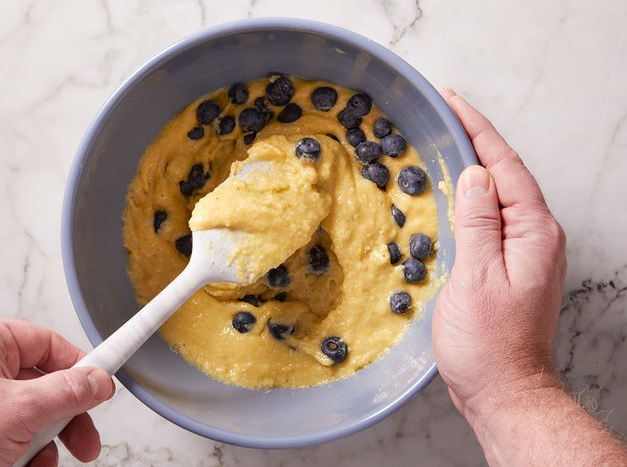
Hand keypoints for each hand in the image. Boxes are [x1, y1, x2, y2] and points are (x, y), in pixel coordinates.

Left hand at [0, 315, 114, 466]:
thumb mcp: (20, 411)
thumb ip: (69, 392)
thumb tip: (98, 382)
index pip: (49, 343)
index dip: (81, 366)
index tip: (104, 383)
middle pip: (43, 381)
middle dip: (66, 416)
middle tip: (85, 439)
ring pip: (29, 410)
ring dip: (44, 440)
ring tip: (41, 460)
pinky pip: (9, 430)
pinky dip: (23, 450)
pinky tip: (25, 466)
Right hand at [432, 89, 566, 419]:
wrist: (504, 391)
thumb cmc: (489, 343)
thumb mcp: (477, 277)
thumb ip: (478, 222)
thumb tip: (476, 175)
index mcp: (533, 233)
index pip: (505, 166)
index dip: (478, 130)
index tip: (451, 100)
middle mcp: (536, 237)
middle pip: (506, 175)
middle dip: (476, 140)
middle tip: (443, 113)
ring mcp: (524, 252)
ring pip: (498, 196)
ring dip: (473, 167)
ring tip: (444, 143)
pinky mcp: (509, 267)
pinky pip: (490, 220)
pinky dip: (470, 199)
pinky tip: (452, 195)